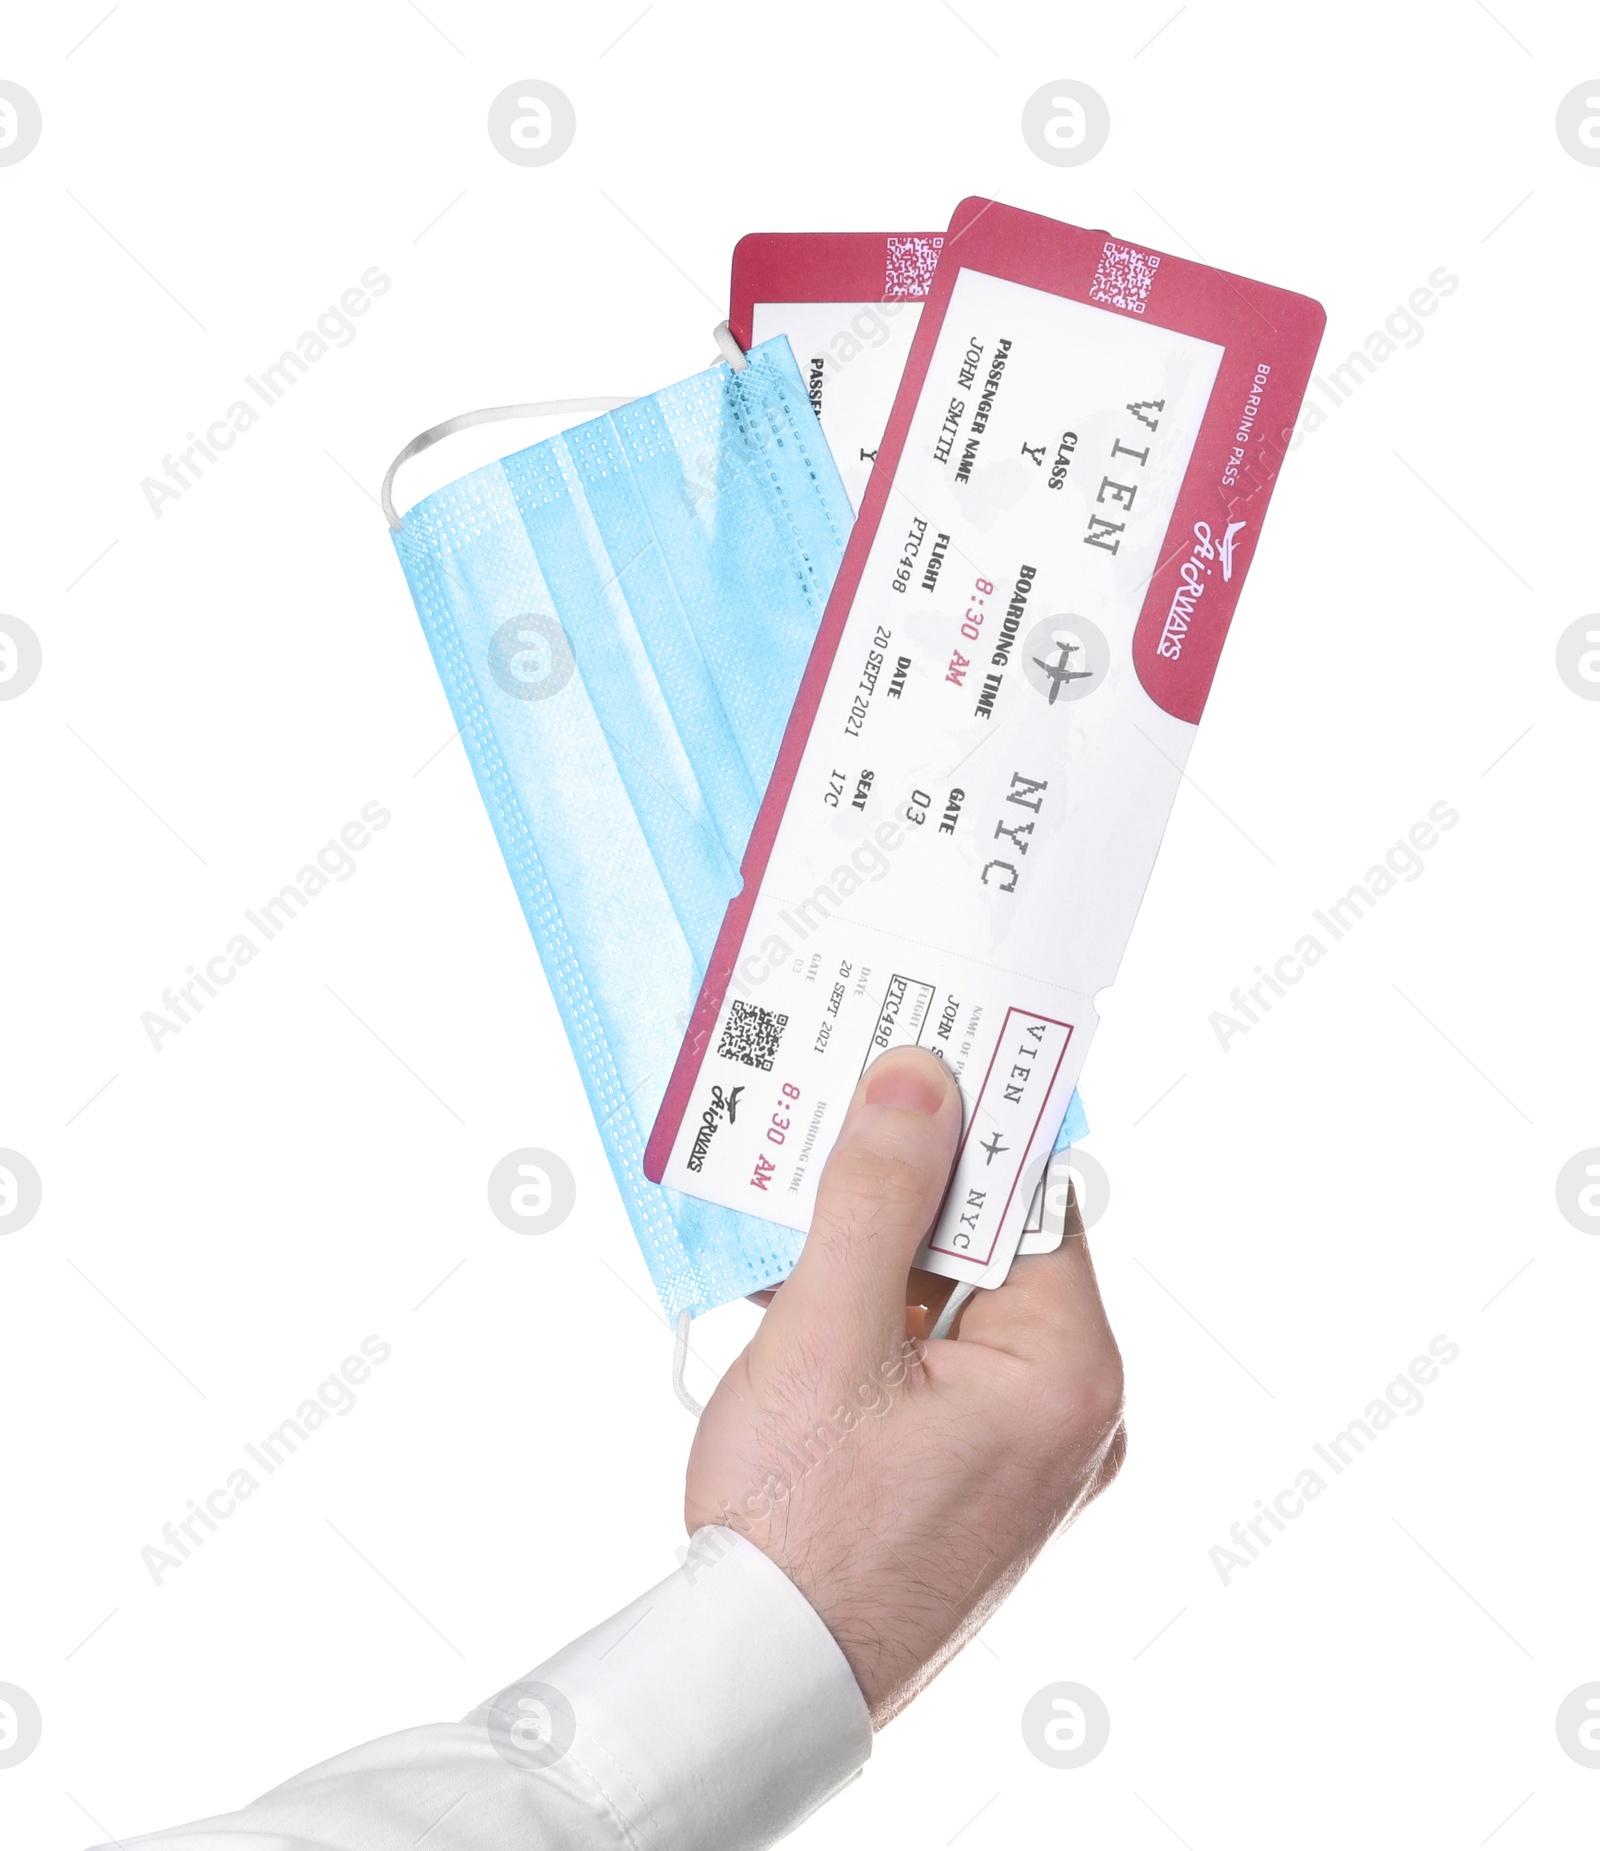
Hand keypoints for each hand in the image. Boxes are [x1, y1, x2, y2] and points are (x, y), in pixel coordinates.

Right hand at [684, 1046, 1125, 1725]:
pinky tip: (797, 1291)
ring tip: (794, 1201)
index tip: (917, 1057)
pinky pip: (934, 1365)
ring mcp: (1024, 1457)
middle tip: (835, 1114)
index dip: (968, 1129)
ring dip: (874, 1255)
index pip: (1031, 1204)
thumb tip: (920, 1080)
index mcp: (1068, 1375)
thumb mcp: (828, 1334)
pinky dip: (873, 1322)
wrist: (758, 1679)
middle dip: (904, 1190)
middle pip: (991, 1253)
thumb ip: (876, 1196)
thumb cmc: (798, 1526)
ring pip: (953, 1307)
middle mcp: (1069, 1417)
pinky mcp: (973, 1481)